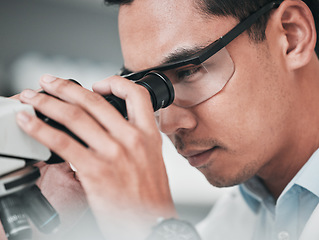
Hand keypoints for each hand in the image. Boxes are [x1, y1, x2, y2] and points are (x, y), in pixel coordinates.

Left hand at [16, 75, 176, 238]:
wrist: (152, 225)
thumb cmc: (151, 197)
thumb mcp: (152, 159)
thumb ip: (136, 139)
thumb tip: (112, 126)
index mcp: (149, 134)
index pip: (135, 94)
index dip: (114, 83)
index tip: (96, 85)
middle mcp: (132, 139)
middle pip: (94, 101)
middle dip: (66, 87)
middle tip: (50, 81)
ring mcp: (114, 153)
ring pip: (75, 116)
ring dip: (48, 102)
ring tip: (33, 97)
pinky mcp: (95, 171)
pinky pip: (62, 143)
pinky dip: (41, 130)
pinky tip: (29, 124)